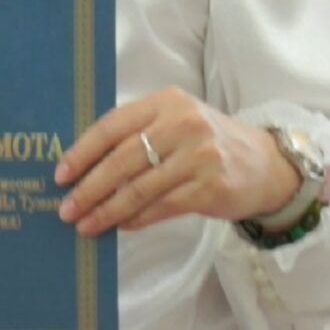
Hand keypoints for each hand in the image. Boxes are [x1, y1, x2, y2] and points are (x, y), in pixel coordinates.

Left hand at [54, 90, 301, 236]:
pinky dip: (136, 219)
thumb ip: (138, 135)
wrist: (268, 165)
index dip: (83, 152)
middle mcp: (183, 125)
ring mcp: (199, 156)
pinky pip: (161, 207)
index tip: (60, 174)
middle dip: (88, 188)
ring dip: (107, 210)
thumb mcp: (176, 124)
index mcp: (167, 103)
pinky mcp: (210, 188)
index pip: (113, 126)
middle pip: (122, 160)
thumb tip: (85, 167)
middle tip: (66, 209)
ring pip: (139, 188)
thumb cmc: (209, 144)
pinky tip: (119, 226)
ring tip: (85, 225)